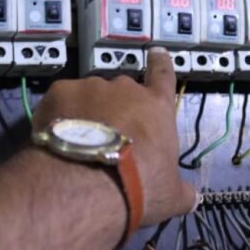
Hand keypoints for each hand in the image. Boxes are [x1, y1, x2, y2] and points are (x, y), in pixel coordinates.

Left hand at [32, 47, 196, 225]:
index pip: (163, 76)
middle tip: (107, 135)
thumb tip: (192, 197)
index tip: (156, 52)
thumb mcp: (170, 195)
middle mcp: (125, 89)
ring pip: (89, 96)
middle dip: (115, 108)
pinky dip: (59, 116)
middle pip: (122, 91)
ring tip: (78, 142)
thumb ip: (181, 191)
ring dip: (86, 113)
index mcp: (156, 107)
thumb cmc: (140, 185)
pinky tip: (57, 138)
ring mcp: (92, 87)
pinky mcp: (60, 92)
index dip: (160, 64)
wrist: (88, 184)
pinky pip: (62, 101)